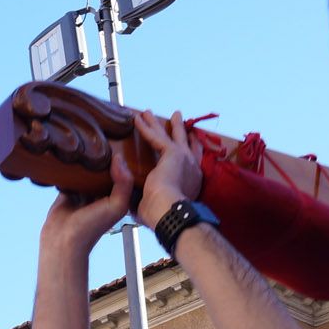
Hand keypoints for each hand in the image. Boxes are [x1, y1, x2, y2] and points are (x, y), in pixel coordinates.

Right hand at [39, 149, 138, 256]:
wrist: (63, 240)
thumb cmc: (92, 227)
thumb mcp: (116, 205)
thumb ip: (123, 183)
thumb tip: (119, 158)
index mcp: (117, 196)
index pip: (124, 172)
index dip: (127, 159)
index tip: (127, 142)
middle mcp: (102, 192)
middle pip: (106, 168)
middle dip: (105, 155)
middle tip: (105, 135)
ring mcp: (84, 190)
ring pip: (88, 169)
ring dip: (87, 158)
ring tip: (87, 139)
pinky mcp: (68, 189)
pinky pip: (70, 172)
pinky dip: (70, 165)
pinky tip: (71, 152)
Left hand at [127, 110, 200, 229]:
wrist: (169, 212)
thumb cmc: (163, 216)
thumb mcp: (158, 207)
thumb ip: (149, 202)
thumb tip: (137, 208)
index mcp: (192, 183)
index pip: (191, 162)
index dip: (189, 149)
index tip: (187, 141)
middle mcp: (192, 168)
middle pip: (185, 143)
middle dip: (180, 129)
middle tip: (177, 117)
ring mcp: (184, 158)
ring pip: (169, 136)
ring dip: (158, 123)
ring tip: (149, 112)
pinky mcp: (172, 153)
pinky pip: (156, 137)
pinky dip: (146, 128)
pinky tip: (137, 119)